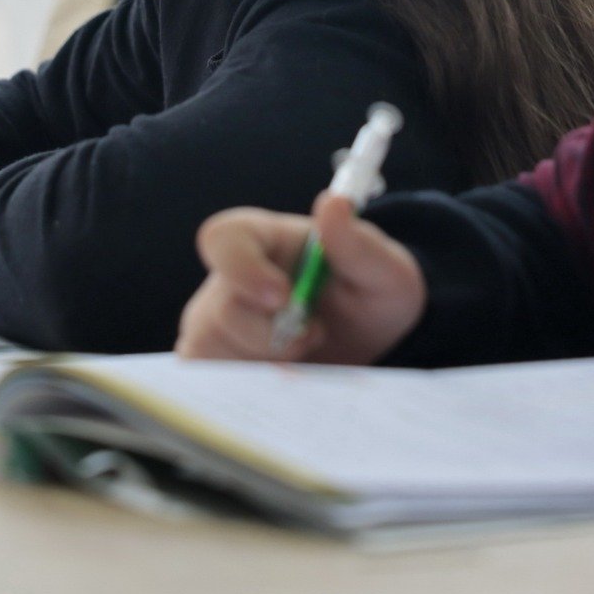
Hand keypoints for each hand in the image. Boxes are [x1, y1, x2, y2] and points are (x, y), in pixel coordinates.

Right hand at [176, 191, 425, 362]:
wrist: (373, 346)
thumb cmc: (372, 296)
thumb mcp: (385, 270)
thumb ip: (359, 243)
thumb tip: (332, 205)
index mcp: (263, 239)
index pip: (222, 238)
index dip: (242, 269)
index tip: (283, 297)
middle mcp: (228, 280)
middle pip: (221, 310)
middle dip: (274, 336)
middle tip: (316, 334)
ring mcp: (215, 323)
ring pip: (213, 351)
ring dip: (265, 366)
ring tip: (303, 356)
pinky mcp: (213, 363)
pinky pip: (208, 382)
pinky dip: (249, 389)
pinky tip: (282, 379)